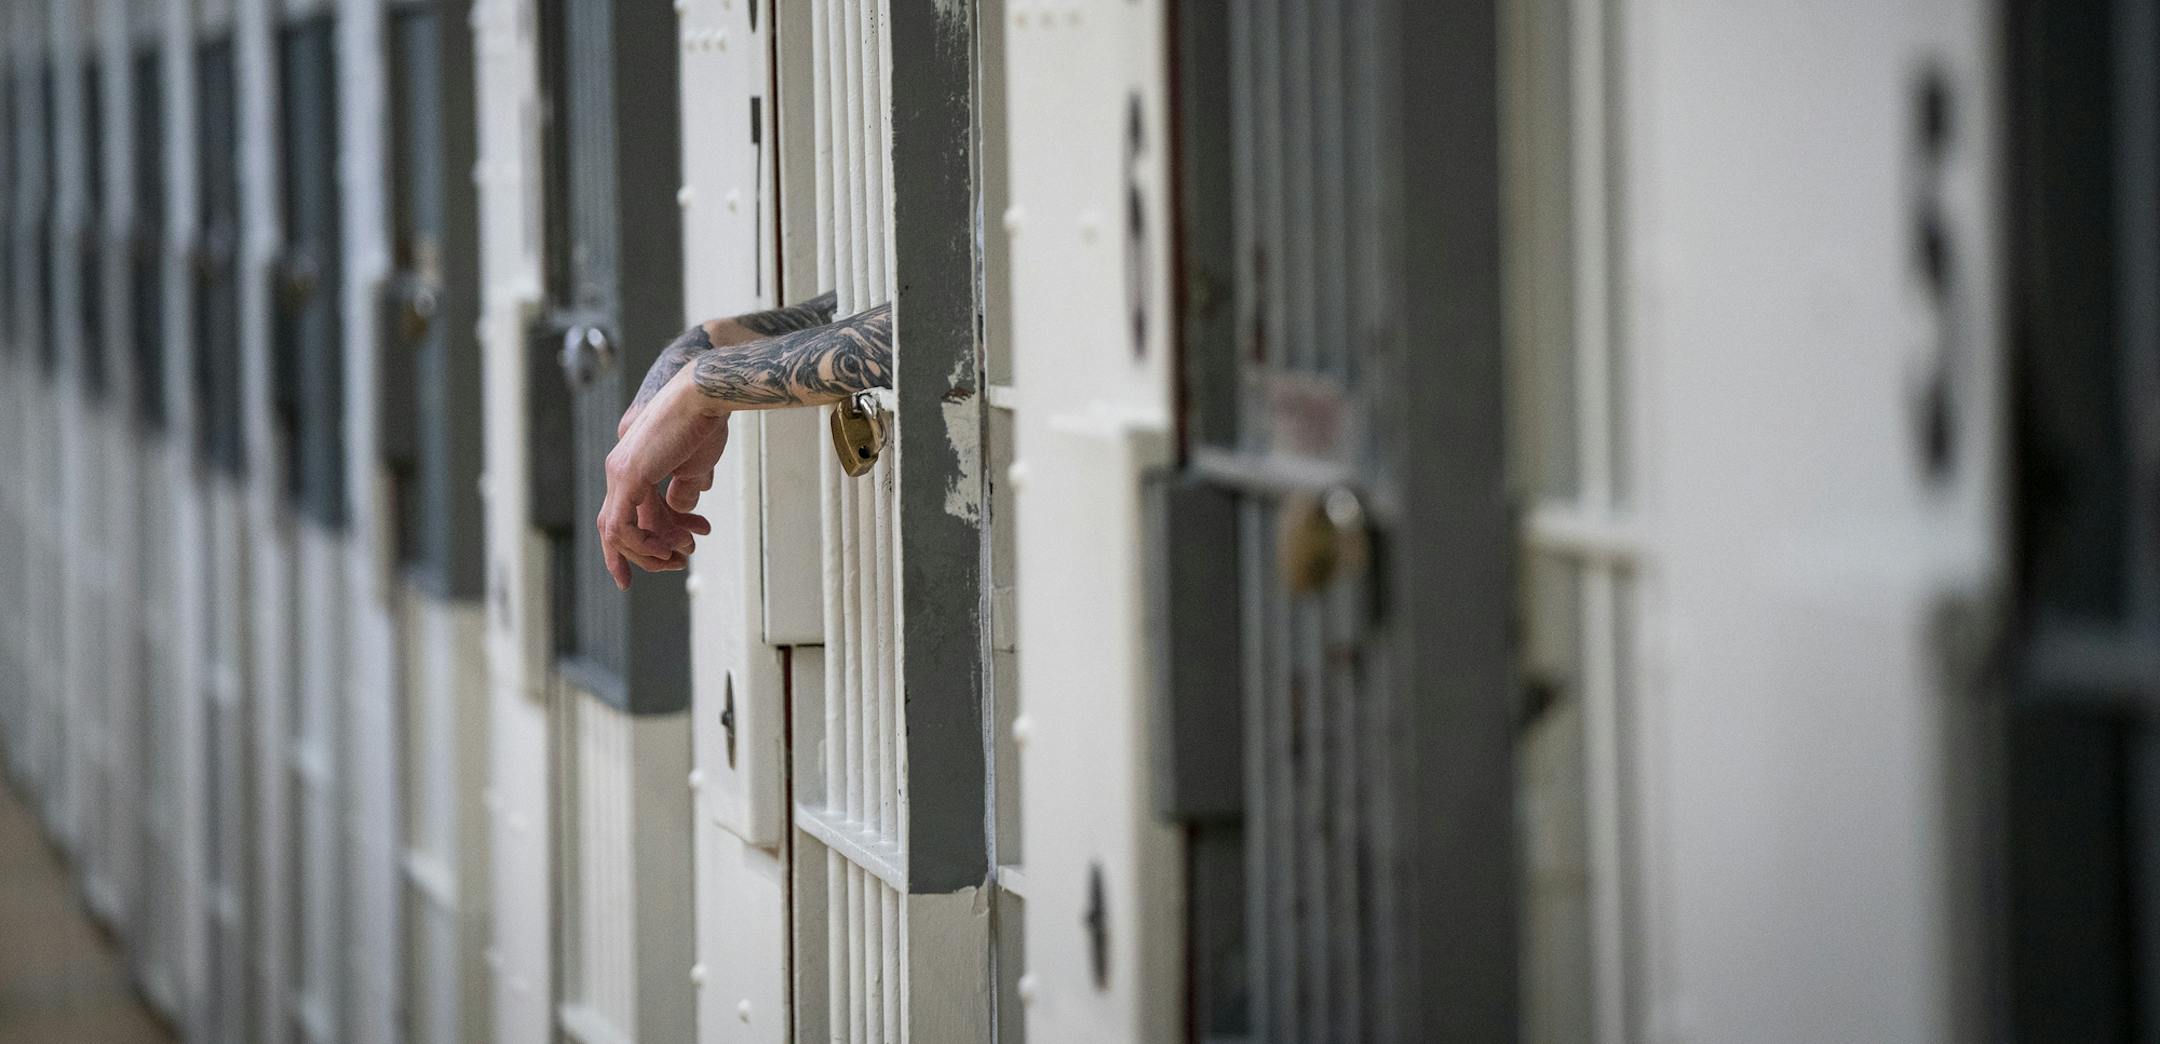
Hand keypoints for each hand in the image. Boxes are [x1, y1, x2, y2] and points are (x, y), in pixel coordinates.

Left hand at [597, 367, 727, 589]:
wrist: (704, 395)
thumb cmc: (704, 422)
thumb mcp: (694, 468)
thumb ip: (683, 492)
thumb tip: (678, 512)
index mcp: (632, 466)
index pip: (630, 514)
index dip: (647, 541)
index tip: (678, 553)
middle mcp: (618, 470)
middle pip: (617, 527)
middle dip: (645, 554)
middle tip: (680, 561)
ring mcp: (620, 473)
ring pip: (617, 532)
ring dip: (649, 553)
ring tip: (682, 554)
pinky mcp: (629, 476)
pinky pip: (621, 527)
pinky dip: (642, 545)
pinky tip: (667, 548)